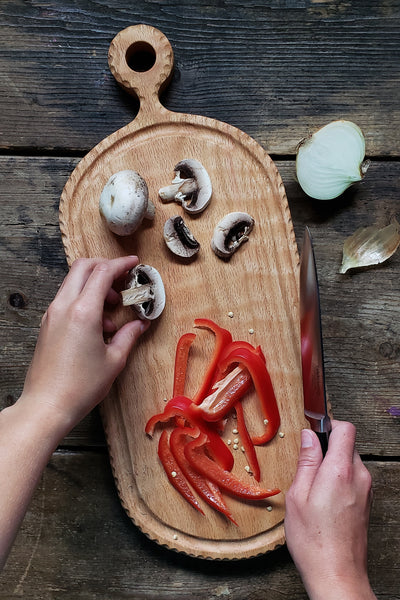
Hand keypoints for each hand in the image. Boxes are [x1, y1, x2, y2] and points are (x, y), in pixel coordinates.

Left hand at [20, 256, 148, 431]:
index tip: (134, 263)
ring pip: (73, 283)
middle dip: (105, 268)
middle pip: (83, 268)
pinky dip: (84, 300)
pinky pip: (66, 300)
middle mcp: (64, 307)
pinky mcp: (47, 325)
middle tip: (123, 280)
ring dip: (95, 286)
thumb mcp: (114, 360)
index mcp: (83, 311)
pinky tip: (98, 325)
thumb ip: (129, 336)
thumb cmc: (79, 387)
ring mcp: (52, 315)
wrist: (47, 406)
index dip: (121, 264)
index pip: (102, 272)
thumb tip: (139, 324)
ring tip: (112, 311)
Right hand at [285, 420, 375, 599]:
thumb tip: (309, 435)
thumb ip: (307, 460)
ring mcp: (366, 490)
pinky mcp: (366, 502)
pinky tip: (323, 500)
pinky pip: (353, 478)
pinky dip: (339, 480)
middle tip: (307, 466)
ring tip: (313, 487)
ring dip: (333, 465)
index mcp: (340, 470)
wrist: (337, 574)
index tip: (313, 432)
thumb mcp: (298, 494)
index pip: (345, 428)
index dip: (328, 425)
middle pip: (348, 445)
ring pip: (350, 462)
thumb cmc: (313, 539)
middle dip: (328, 448)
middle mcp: (359, 477)